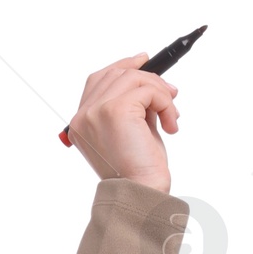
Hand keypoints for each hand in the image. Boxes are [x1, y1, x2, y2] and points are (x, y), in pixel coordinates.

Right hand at [66, 52, 178, 190]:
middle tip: (171, 95)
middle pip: (117, 73)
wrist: (141, 192)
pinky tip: (170, 125)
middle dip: (148, 79)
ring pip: (134, 78)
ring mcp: (96, 111)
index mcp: (81, 123)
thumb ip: (133, 106)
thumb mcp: (132, 131)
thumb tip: (153, 82)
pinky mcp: (114, 110)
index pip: (98, 79)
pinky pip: (148, 90)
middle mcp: (83, 116)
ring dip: (161, 94)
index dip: (123, 66)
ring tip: (171, 117)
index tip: (144, 61)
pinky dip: (165, 104)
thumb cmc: (138, 170)